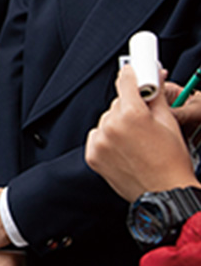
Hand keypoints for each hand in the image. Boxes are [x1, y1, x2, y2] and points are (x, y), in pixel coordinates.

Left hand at [85, 65, 199, 201]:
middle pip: (117, 103)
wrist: (165, 194)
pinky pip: (98, 136)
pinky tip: (125, 150)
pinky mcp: (93, 155)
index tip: (134, 71)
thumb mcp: (170, 123)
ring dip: (118, 125)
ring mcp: (100, 141)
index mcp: (132, 114)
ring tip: (137, 143)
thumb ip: (156, 96)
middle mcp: (111, 125)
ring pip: (107, 120)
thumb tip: (153, 76)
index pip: (126, 80)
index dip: (133, 74)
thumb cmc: (172, 162)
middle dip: (131, 108)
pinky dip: (108, 140)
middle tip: (145, 123)